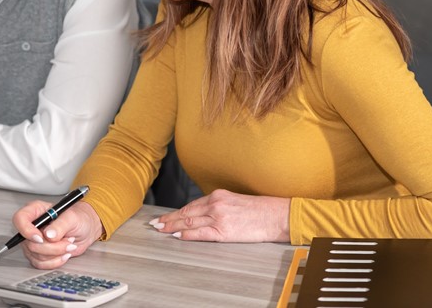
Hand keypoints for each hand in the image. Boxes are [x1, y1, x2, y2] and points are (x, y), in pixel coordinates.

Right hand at [13, 201, 103, 268]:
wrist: (85, 230)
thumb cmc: (78, 218)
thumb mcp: (72, 217)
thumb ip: (60, 225)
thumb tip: (48, 235)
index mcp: (36, 211)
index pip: (20, 219)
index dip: (27, 230)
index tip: (41, 238)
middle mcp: (32, 226)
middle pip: (29, 242)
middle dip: (52, 247)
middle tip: (68, 241)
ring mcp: (33, 241)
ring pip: (36, 255)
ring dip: (56, 254)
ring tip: (69, 245)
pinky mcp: (38, 254)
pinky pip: (40, 264)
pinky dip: (54, 262)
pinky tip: (64, 254)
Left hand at [149, 189, 289, 242]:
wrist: (276, 215)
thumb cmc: (260, 210)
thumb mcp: (235, 201)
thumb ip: (219, 205)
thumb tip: (204, 214)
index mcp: (218, 195)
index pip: (191, 205)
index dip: (176, 212)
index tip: (164, 217)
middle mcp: (215, 204)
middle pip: (186, 213)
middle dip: (168, 219)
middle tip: (155, 224)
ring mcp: (218, 217)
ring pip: (189, 222)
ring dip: (172, 226)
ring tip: (161, 230)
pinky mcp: (223, 231)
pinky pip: (199, 233)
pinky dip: (186, 234)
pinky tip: (177, 236)